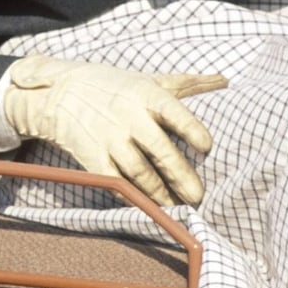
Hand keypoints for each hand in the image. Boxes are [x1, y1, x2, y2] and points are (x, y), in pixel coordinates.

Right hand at [2, 56, 227, 205]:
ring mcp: (110, 138)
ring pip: (138, 172)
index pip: (173, 112)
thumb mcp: (151, 80)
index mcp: (146, 95)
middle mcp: (129, 117)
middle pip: (159, 150)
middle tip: (199, 196)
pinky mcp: (93, 157)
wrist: (61, 94)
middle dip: (180, 175)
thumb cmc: (117, 87)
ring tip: (177, 207)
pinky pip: (114, 181)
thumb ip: (189, 83)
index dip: (191, 129)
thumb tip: (226, 80)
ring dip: (159, 193)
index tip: (207, 147)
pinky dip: (131, 196)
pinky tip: (147, 206)